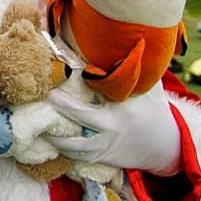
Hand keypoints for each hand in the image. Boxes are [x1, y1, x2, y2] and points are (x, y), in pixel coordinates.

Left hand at [43, 83, 182, 174]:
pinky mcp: (99, 158)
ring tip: (36, 123)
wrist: (165, 146)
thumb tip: (122, 43)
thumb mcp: (150, 89)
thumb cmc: (154, 111)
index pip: (94, 99)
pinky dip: (60, 149)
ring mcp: (103, 147)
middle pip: (80, 119)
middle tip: (45, 97)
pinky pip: (75, 157)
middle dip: (61, 109)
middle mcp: (110, 131)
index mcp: (121, 112)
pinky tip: (44, 138)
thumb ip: (135, 70)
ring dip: (53, 136)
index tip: (58, 80)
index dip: (74, 92)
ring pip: (72, 147)